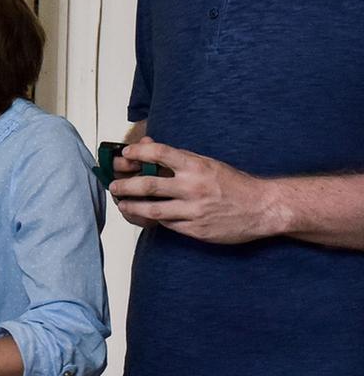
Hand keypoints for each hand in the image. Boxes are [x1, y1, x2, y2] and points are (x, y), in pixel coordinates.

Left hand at [111, 137, 281, 242]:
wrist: (263, 208)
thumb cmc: (233, 184)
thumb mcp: (208, 164)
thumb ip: (178, 158)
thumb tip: (147, 145)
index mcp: (197, 166)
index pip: (159, 153)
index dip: (137, 152)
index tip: (124, 155)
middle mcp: (193, 187)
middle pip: (147, 185)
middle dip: (124, 186)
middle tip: (113, 186)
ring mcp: (194, 210)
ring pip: (151, 209)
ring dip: (130, 207)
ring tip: (122, 204)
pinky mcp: (196, 229)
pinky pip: (166, 224)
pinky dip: (153, 219)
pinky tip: (145, 216)